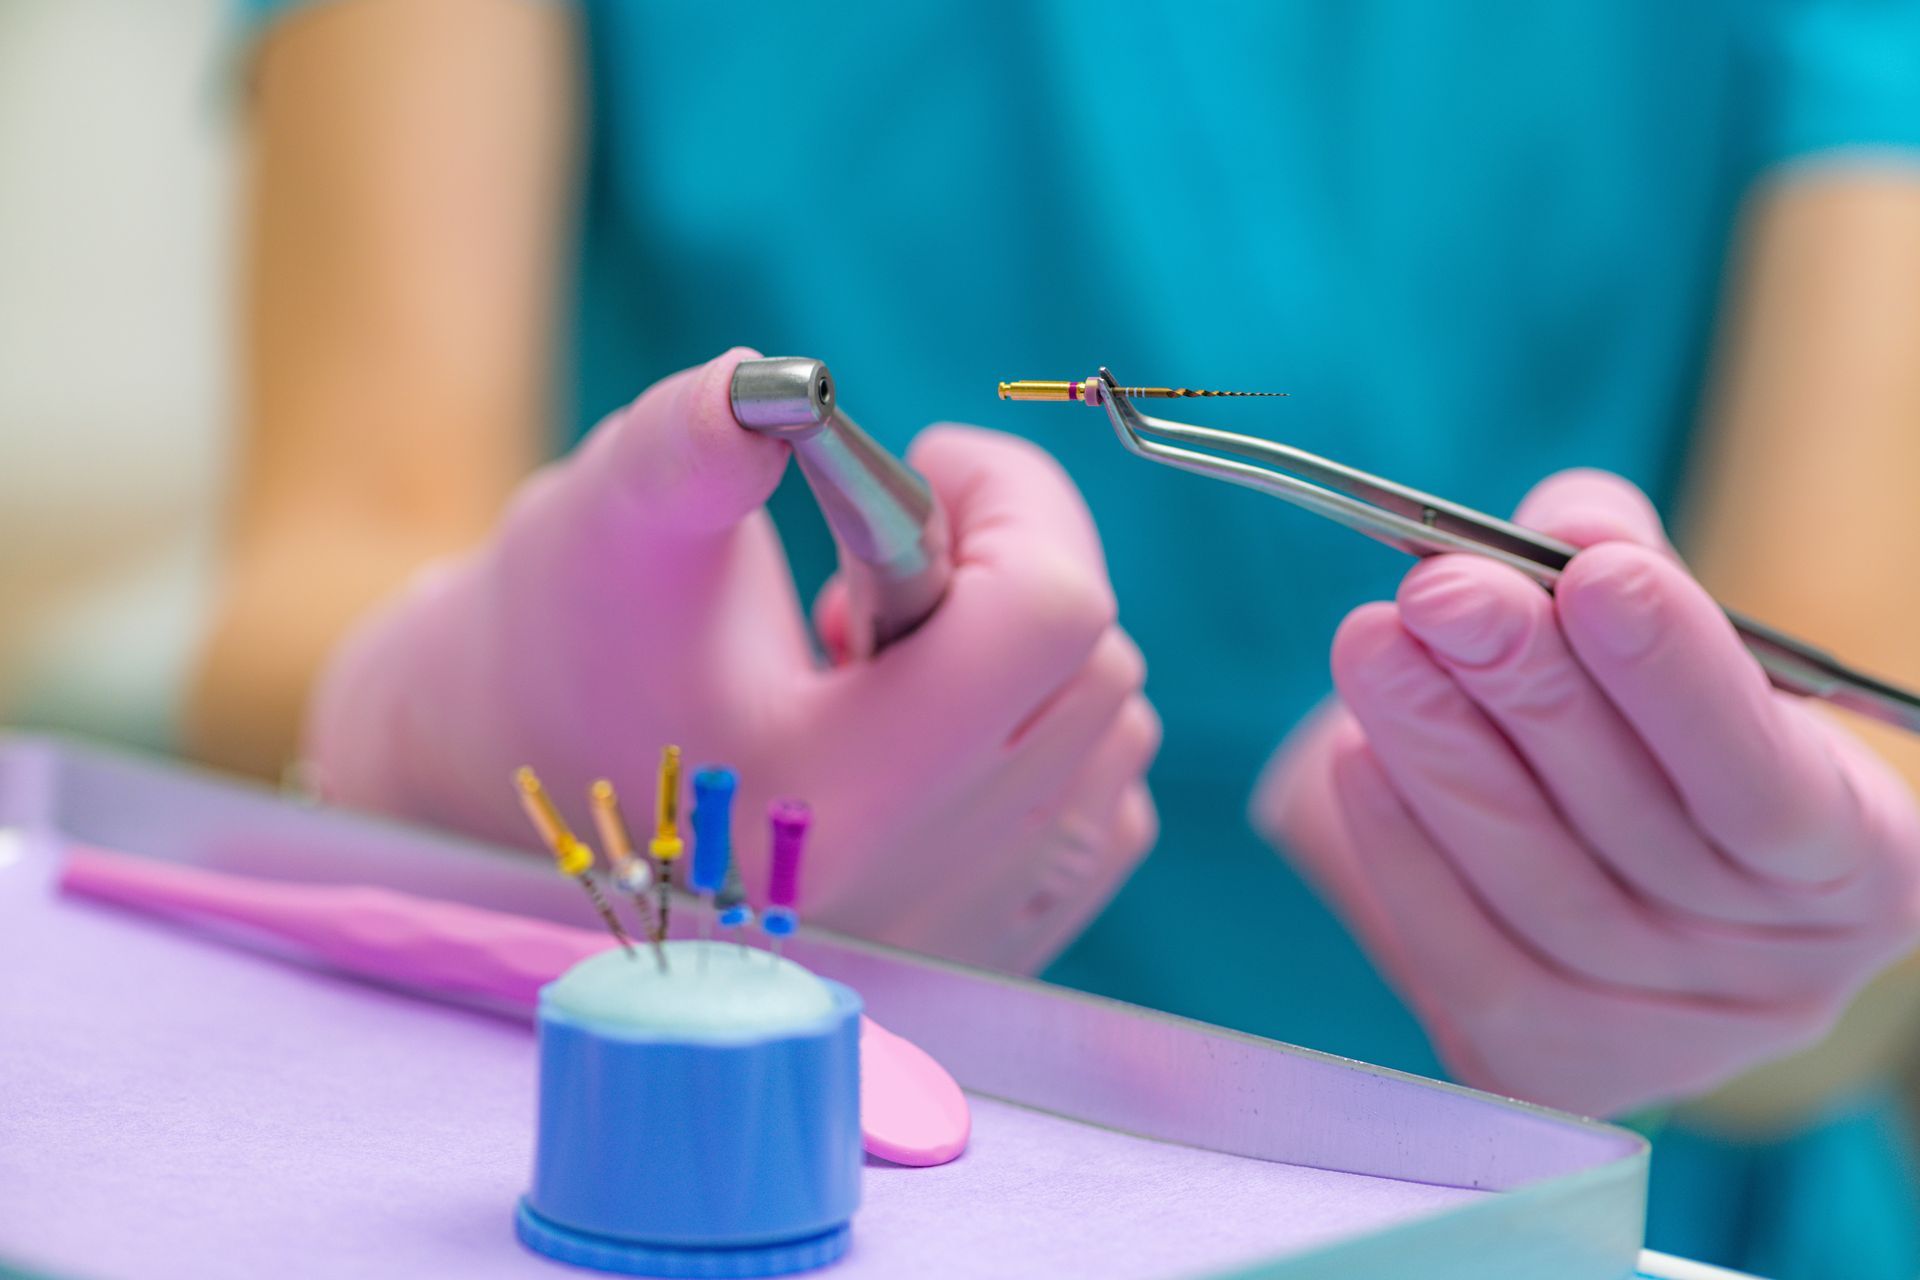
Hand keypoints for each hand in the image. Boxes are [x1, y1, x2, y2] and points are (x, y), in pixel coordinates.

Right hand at [307, 349, 1158, 972]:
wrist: (519, 791)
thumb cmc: (558, 640)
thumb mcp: (608, 520)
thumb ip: (692, 437)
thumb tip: (782, 386)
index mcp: (825, 799)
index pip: (1048, 618)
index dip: (1012, 496)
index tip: (927, 459)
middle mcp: (914, 898)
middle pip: (1097, 669)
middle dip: (1015, 564)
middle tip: (882, 562)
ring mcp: (961, 940)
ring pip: (1116, 735)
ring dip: (1029, 654)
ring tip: (881, 660)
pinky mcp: (986, 951)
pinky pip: (1107, 812)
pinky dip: (1047, 734)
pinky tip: (925, 723)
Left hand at [1253, 469, 1919, 1115]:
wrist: (1610, 861)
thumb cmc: (1662, 735)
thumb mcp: (1668, 644)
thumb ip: (1621, 566)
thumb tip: (1564, 524)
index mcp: (1860, 864)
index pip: (1769, 780)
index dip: (1680, 679)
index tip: (1592, 576)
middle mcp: (1782, 971)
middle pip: (1641, 832)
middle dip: (1529, 694)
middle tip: (1439, 593)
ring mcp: (1669, 1037)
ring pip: (1545, 892)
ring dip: (1445, 759)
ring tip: (1375, 647)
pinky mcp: (1553, 1063)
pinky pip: (1470, 960)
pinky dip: (1406, 854)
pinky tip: (1357, 758)